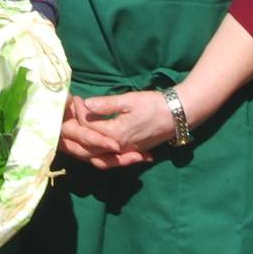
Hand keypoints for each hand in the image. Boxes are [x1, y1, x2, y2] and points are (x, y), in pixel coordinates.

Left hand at [57, 91, 176, 168]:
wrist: (178, 115)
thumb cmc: (153, 105)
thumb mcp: (129, 100)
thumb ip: (106, 104)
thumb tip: (86, 103)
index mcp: (115, 134)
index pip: (88, 127)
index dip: (79, 112)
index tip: (76, 98)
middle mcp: (118, 148)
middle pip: (89, 143)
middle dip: (79, 128)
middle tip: (74, 111)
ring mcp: (126, 152)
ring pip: (99, 153)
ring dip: (88, 140)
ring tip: (82, 124)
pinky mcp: (133, 151)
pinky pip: (110, 155)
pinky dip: (100, 148)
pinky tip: (96, 138)